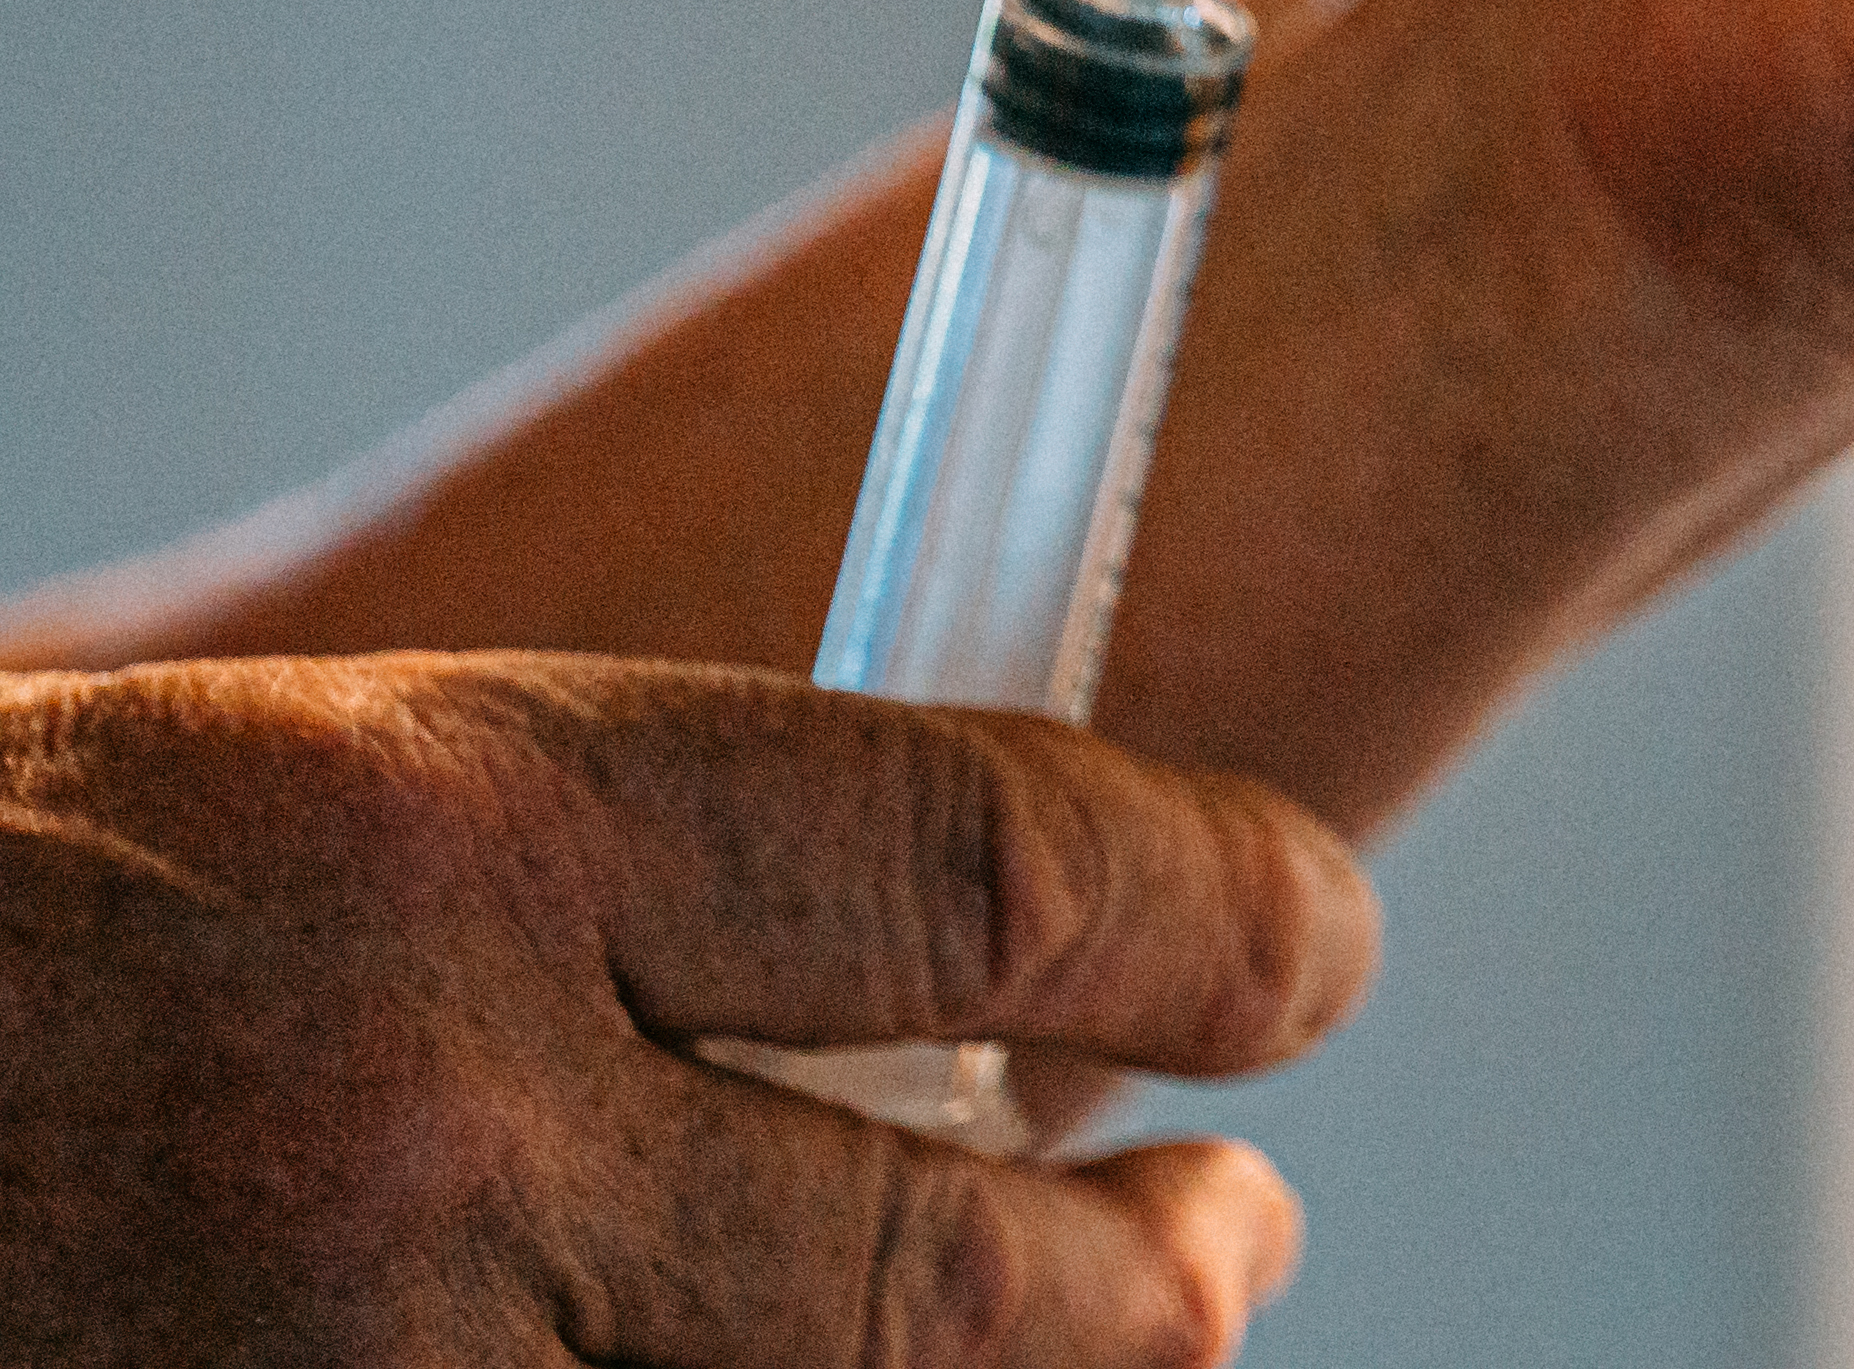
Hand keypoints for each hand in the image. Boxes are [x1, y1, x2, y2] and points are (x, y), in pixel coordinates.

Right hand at [0, 653, 1376, 1364]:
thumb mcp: (282, 800)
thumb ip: (587, 885)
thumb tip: (937, 969)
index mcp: (440, 832)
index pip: (993, 860)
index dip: (1227, 915)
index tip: (1310, 948)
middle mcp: (420, 1131)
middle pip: (972, 1275)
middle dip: (1165, 1278)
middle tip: (1226, 1238)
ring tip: (1061, 1339)